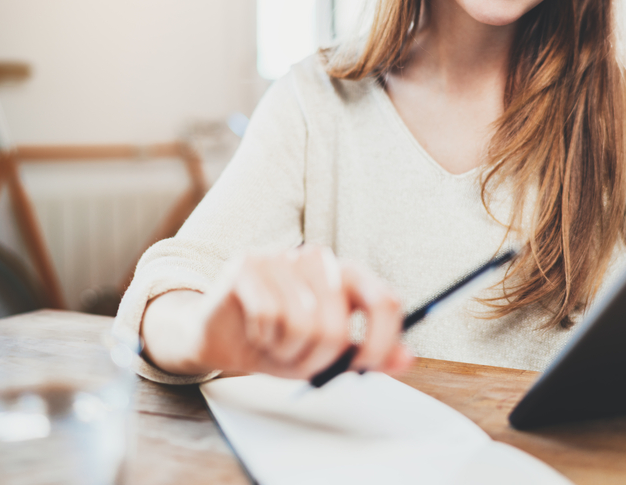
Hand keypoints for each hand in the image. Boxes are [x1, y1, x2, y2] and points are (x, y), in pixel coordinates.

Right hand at [141, 244, 412, 378]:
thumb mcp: (327, 355)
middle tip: (299, 362)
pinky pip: (268, 314)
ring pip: (303, 322)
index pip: (384, 300)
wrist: (219, 336)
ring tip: (276, 345)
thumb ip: (365, 355)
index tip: (364, 367)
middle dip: (318, 359)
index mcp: (347, 275)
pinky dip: (262, 337)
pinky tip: (255, 331)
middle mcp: (318, 259)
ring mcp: (283, 256)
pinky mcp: (248, 263)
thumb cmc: (277, 342)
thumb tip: (406, 358)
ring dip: (287, 351)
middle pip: (337, 323)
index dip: (380, 341)